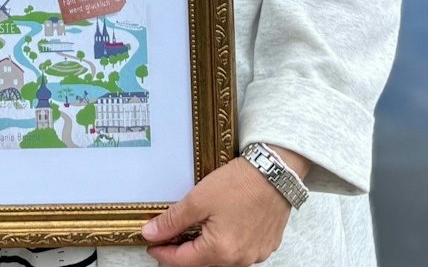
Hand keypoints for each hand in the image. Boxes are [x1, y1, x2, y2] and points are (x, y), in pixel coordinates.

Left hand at [141, 156, 292, 265]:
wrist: (277, 170)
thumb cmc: (242, 183)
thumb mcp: (198, 199)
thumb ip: (173, 220)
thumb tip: (151, 233)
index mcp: (221, 250)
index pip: (182, 261)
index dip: (163, 253)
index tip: (153, 245)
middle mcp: (240, 259)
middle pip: (202, 261)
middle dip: (184, 250)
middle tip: (170, 236)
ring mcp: (256, 253)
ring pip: (222, 258)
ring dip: (205, 247)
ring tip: (195, 229)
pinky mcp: (266, 244)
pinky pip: (240, 250)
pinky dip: (226, 242)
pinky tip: (221, 226)